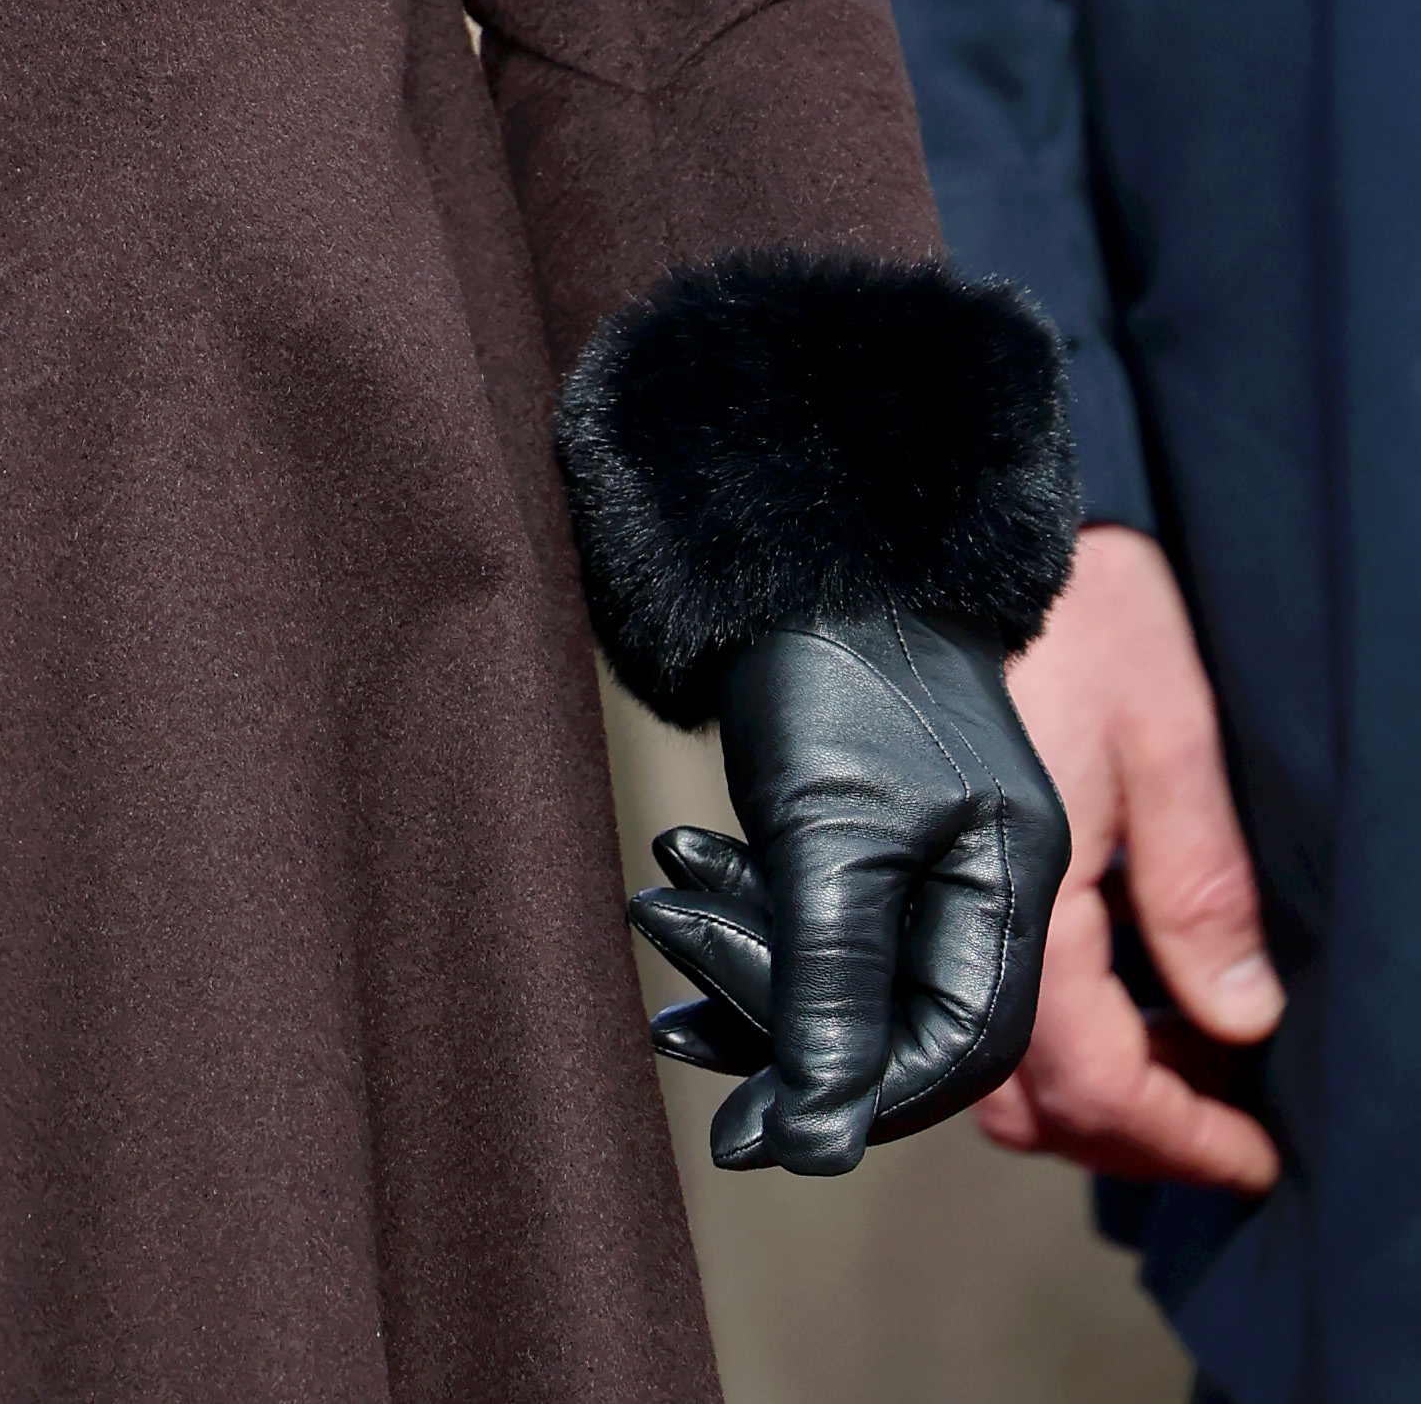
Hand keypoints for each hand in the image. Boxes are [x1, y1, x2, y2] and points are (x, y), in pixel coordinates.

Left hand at [627, 606, 1069, 1173]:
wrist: (794, 524)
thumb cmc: (828, 663)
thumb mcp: (828, 842)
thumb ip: (829, 995)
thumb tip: (817, 1145)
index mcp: (1012, 880)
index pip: (957, 1048)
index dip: (859, 1101)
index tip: (753, 1136)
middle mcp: (981, 867)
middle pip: (894, 1012)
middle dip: (780, 1024)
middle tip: (674, 1026)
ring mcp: (924, 834)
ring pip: (841, 958)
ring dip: (744, 963)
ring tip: (659, 916)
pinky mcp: (862, 805)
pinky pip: (813, 901)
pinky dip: (744, 906)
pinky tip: (676, 872)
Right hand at [971, 520, 1282, 1191]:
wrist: (916, 527)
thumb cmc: (1049, 610)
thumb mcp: (1161, 731)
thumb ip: (1198, 887)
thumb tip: (1240, 1019)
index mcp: (1022, 913)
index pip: (1102, 1091)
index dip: (1188, 1142)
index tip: (1253, 1161)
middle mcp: (943, 931)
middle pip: (1037, 1111)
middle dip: (1136, 1135)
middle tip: (1223, 1114)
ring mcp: (904, 906)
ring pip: (991, 1072)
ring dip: (1085, 1092)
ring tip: (1172, 1049)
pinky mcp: (884, 874)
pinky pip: (962, 1007)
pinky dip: (1036, 1037)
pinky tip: (1101, 987)